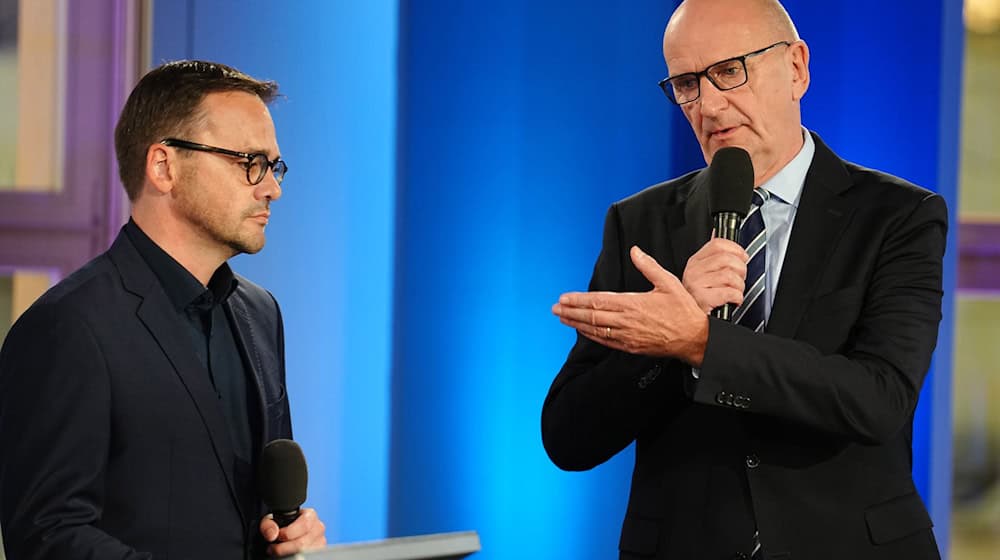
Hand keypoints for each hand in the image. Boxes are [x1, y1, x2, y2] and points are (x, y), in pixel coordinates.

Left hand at [260, 507, 326, 556]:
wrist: (287, 532)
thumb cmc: (282, 525)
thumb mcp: (272, 520)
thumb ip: (268, 524)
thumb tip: (272, 534)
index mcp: (310, 515)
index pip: (304, 525)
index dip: (287, 533)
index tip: (277, 536)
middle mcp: (318, 528)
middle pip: (302, 543)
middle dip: (283, 548)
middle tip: (272, 548)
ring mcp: (320, 541)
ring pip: (304, 552)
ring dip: (287, 554)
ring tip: (278, 551)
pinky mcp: (318, 551)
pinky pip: (306, 556)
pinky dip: (294, 556)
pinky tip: (287, 554)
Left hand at [552, 246, 708, 365]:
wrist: (695, 339)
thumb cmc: (683, 311)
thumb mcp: (668, 282)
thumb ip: (649, 266)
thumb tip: (635, 251)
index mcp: (633, 304)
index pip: (598, 301)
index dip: (578, 300)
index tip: (564, 298)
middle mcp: (626, 321)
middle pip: (591, 316)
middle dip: (571, 311)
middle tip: (555, 308)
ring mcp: (627, 336)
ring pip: (595, 329)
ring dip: (576, 323)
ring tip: (562, 318)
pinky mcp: (630, 347)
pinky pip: (605, 341)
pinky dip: (590, 335)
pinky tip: (582, 331)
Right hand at [682, 237, 747, 313]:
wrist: (690, 324)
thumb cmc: (701, 299)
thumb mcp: (704, 274)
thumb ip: (713, 255)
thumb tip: (718, 232)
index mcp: (695, 262)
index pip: (717, 244)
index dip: (736, 249)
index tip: (742, 258)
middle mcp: (694, 271)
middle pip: (727, 259)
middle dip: (741, 270)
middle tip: (739, 280)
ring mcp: (696, 284)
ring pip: (731, 276)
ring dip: (739, 287)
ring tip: (734, 292)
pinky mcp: (703, 299)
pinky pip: (730, 292)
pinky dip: (737, 297)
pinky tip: (733, 301)